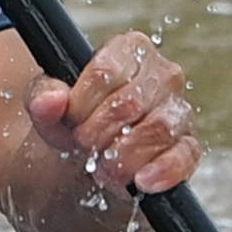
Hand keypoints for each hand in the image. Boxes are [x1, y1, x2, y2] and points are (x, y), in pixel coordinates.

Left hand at [25, 31, 200, 196]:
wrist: (87, 161)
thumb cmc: (74, 121)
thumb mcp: (49, 107)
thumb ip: (43, 98)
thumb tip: (51, 101)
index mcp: (130, 50)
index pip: (105, 71)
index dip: (81, 104)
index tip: (70, 121)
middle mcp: (162, 74)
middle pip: (130, 102)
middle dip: (98, 133)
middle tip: (83, 146)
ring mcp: (179, 110)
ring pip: (157, 129)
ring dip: (122, 156)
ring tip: (103, 169)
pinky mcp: (188, 147)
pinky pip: (185, 156)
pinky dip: (162, 170)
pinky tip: (141, 181)